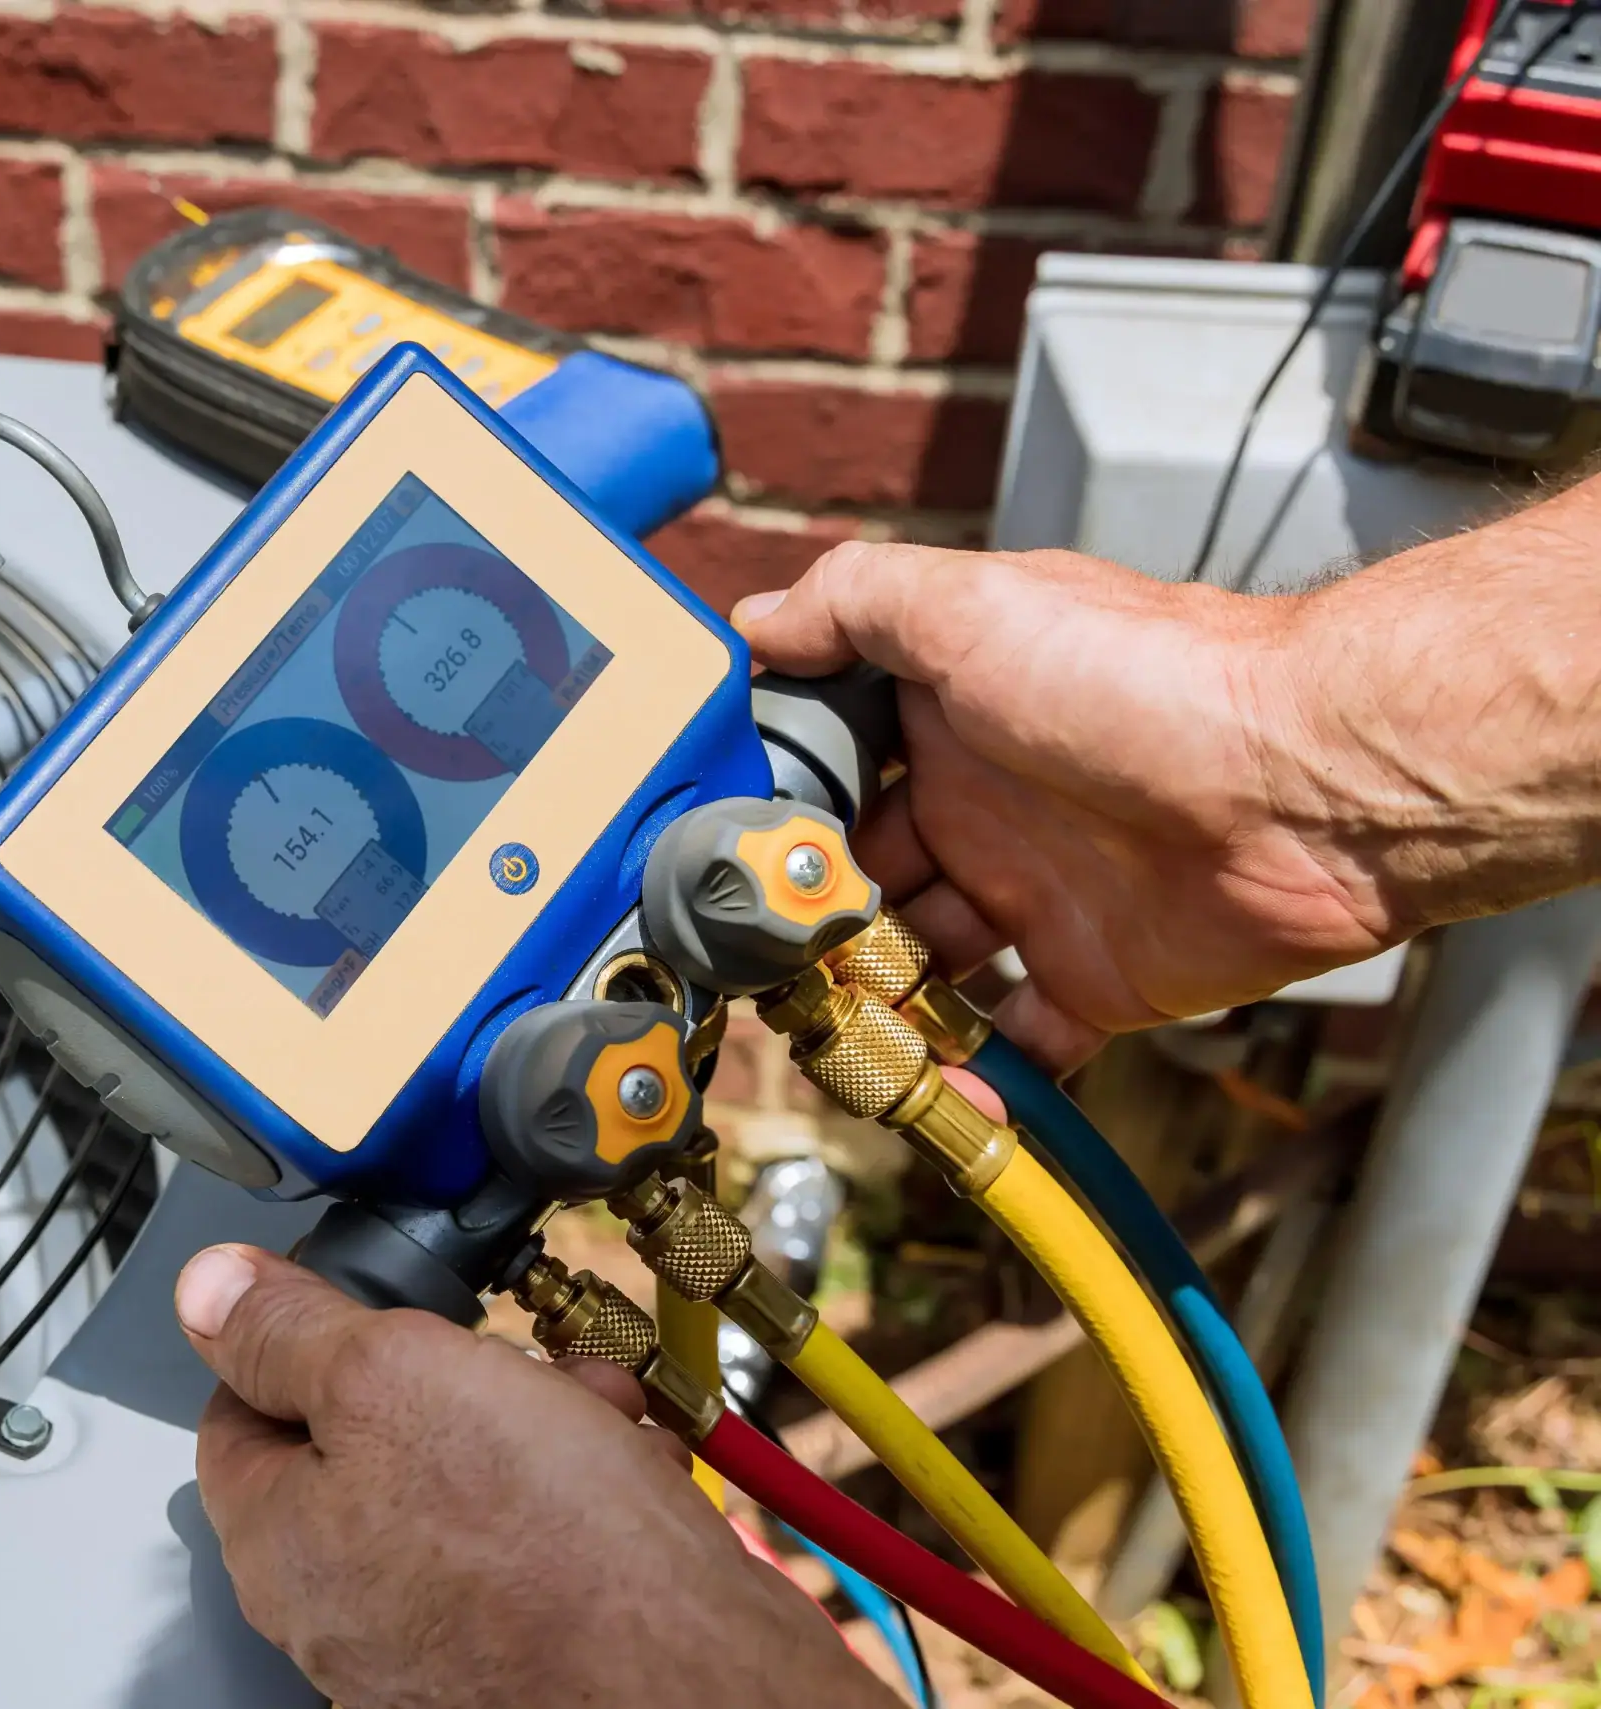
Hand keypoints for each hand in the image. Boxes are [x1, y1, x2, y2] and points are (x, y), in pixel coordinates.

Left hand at [177, 1243, 888, 1708]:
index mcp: (280, 1547)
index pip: (240, 1409)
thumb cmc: (551, 1553)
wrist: (702, 1679)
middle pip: (368, 1440)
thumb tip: (208, 1290)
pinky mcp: (528, 1650)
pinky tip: (626, 1471)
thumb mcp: (390, 1376)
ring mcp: (438, 1638)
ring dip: (533, 1421)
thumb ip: (288, 1331)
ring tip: (590, 1411)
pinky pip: (536, 1539)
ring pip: (465, 1480)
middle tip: (504, 1360)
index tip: (365, 1303)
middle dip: (452, 1375)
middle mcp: (346, 1607)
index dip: (302, 1337)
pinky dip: (581, 1489)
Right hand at [737, 543, 1403, 1067]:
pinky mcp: (1095, 979)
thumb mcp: (968, 605)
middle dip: (810, 925)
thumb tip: (752, 624)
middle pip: (865, 883)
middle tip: (762, 966)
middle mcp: (986, 809)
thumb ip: (851, 602)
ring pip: (923, 969)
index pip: (834, 772)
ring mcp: (1038, 898)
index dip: (779, 814)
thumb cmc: (1147, 678)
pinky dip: (975, 1077)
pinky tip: (929, 1091)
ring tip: (823, 1035)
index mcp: (947, 722)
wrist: (1305, 782)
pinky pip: (1021, 1042)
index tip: (726, 860)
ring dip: (872, 1005)